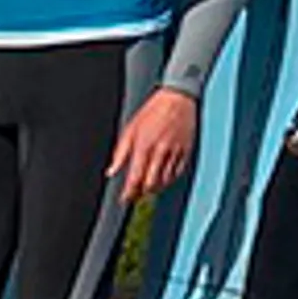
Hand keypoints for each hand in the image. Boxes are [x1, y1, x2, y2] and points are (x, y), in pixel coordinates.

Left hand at [106, 88, 201, 202]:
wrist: (178, 99)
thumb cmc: (152, 111)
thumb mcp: (130, 129)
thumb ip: (120, 153)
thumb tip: (111, 171)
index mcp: (143, 146)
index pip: (135, 178)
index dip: (129, 192)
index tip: (125, 199)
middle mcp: (160, 151)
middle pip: (151, 183)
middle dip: (142, 193)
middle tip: (136, 195)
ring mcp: (175, 152)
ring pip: (165, 180)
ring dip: (156, 188)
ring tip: (148, 189)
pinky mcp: (186, 151)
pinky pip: (178, 172)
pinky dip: (169, 179)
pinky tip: (163, 179)